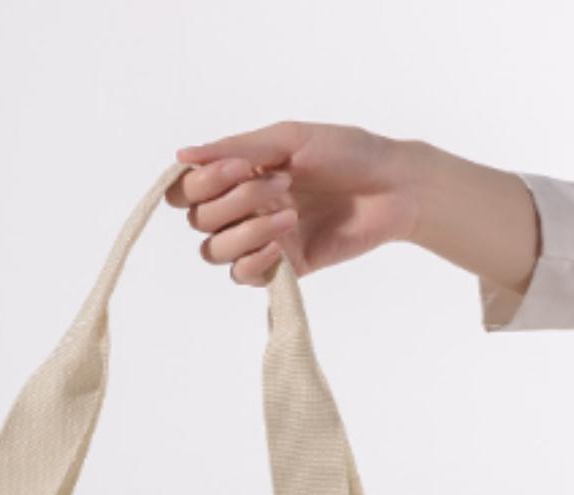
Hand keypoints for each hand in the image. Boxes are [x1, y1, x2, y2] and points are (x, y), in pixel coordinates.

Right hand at [166, 123, 420, 283]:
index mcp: (240, 175)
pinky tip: (280, 245)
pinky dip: (253, 260)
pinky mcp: (282, 269)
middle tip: (282, 185)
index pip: (187, 191)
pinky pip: (242, 276)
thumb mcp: (287, 139)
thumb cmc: (347, 153)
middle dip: (234, 201)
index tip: (238, 169)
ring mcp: (261, 240)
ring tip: (290, 214)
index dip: (200, 184)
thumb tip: (181, 156)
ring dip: (245, 232)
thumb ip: (234, 148)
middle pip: (198, 221)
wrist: (392, 187)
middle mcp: (243, 208)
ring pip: (214, 251)